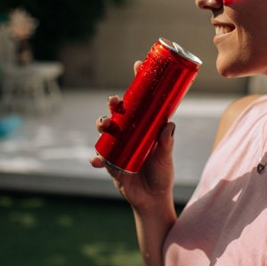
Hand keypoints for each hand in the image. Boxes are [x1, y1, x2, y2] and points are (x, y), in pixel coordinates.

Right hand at [90, 61, 175, 210]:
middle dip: (114, 104)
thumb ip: (166, 142)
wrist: (152, 200)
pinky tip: (96, 160)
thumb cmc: (161, 175)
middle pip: (118, 113)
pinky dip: (97, 159)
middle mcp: (129, 134)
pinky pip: (101, 159)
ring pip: (106, 131)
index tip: (138, 65)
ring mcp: (118, 148)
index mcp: (144, 128)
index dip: (138, 83)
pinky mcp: (111, 164)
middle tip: (116, 102)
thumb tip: (170, 124)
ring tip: (105, 125)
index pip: (140, 102)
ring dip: (102, 124)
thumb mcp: (165, 157)